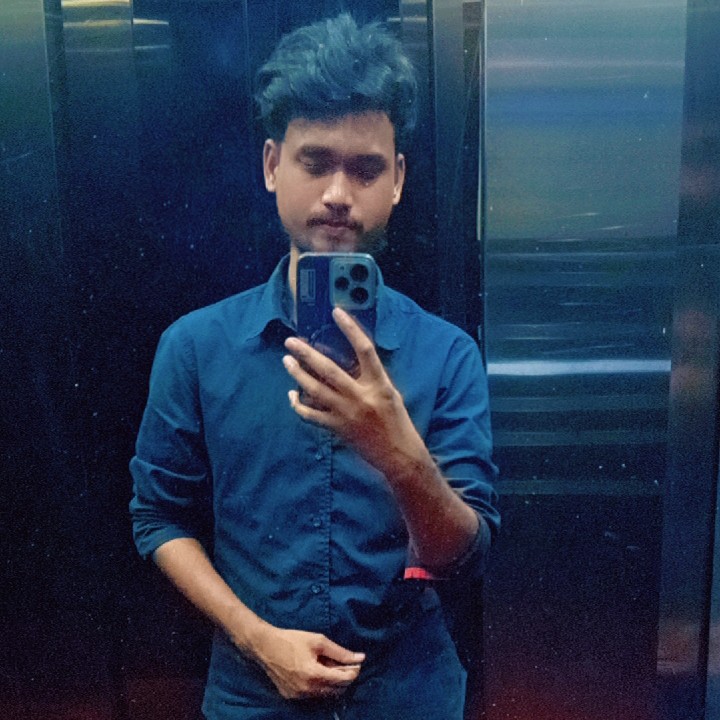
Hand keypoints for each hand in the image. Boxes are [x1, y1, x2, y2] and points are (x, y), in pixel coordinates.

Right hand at [250, 626, 364, 699]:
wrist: (265, 646)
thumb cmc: (292, 640)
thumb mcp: (318, 641)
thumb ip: (340, 652)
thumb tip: (360, 658)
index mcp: (315, 675)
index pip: (344, 680)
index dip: (353, 671)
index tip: (357, 662)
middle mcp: (308, 690)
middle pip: (337, 690)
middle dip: (344, 677)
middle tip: (344, 663)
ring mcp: (298, 696)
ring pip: (325, 694)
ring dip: (332, 683)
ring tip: (329, 666)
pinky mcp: (291, 697)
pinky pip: (312, 695)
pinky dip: (319, 686)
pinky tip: (316, 671)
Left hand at [283, 308, 428, 478]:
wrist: (399, 455)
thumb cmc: (397, 422)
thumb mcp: (390, 393)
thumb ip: (371, 378)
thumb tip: (350, 360)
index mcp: (379, 384)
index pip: (365, 349)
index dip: (351, 329)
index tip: (336, 313)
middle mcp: (361, 396)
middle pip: (329, 369)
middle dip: (307, 354)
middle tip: (291, 341)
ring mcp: (347, 413)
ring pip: (315, 390)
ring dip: (297, 374)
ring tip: (287, 361)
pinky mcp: (337, 428)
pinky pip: (311, 415)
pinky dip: (298, 404)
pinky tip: (292, 394)